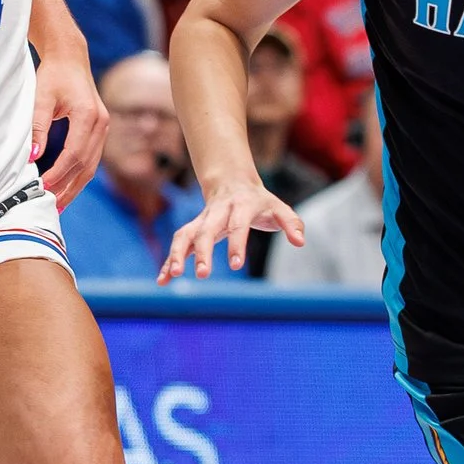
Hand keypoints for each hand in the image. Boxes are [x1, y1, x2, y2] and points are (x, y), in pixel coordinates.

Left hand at [30, 47, 107, 206]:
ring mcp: (104, 128)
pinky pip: (91, 158)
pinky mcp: (100, 130)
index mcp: (89, 116)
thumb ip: (37, 127)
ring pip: (91, 165)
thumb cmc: (54, 75)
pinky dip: (79, 174)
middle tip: (50, 205)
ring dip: (75, 185)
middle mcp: (101, 124)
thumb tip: (32, 157)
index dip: (59, 174)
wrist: (70, 58)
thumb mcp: (41, 98)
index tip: (42, 187)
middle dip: (68, 187)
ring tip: (59, 203)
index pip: (74, 154)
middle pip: (86, 165)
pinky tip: (67, 185)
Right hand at [160, 169, 306, 279]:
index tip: (236, 265)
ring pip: (184, 235)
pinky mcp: (192, 229)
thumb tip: (300, 242)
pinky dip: (169, 261)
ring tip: (174, 275)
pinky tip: (163, 280)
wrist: (232, 182)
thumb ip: (291, 223)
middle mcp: (216, 212)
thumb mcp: (278, 207)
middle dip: (202, 251)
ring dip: (177, 254)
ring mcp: (201, 220)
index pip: (237, 225)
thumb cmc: (259, 201)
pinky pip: (178, 244)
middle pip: (205, 230)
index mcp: (239, 206)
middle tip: (203, 274)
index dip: (237, 244)